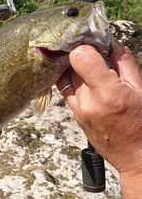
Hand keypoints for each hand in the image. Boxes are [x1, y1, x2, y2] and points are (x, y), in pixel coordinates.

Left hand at [56, 38, 141, 176]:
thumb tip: (109, 41)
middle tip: (93, 51)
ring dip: (74, 67)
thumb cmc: (141, 123)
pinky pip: (66, 90)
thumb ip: (124, 61)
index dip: (86, 45)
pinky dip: (73, 81)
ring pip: (64, 76)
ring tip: (89, 65)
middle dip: (80, 54)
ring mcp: (78, 111)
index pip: (79, 56)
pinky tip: (86, 80)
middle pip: (70, 64)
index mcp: (107, 93)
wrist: (134, 157)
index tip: (96, 45)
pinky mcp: (74, 116)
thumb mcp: (141, 88)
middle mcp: (87, 102)